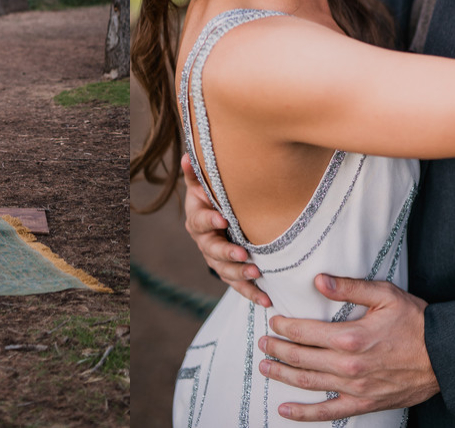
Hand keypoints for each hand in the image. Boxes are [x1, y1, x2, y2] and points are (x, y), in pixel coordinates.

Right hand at [182, 154, 270, 307]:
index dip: (210, 221)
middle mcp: (204, 242)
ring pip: (224, 271)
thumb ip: (197, 173)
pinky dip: (251, 294)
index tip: (222, 219)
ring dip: (240, 275)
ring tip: (256, 274)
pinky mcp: (229, 273)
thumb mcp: (204, 185)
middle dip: (228, 254)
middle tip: (243, 254)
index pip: (200, 221)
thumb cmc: (212, 197)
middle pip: (212, 251)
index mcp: (197, 219)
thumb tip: (188, 155)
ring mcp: (216, 260)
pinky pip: (238, 286)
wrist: (218, 218)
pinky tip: (266, 300)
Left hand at [259, 275, 437, 420]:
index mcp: (350, 337)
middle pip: (300, 357)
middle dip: (276, 350)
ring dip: (282, 375)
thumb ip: (349, 287)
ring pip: (308, 383)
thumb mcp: (385, 295)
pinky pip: (328, 412)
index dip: (285, 326)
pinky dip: (304, 413)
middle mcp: (348, 365)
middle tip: (262, 343)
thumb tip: (318, 280)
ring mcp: (355, 388)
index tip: (274, 321)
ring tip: (265, 367)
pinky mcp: (364, 403)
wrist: (445, 356)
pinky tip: (285, 411)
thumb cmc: (416, 321)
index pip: (305, 331)